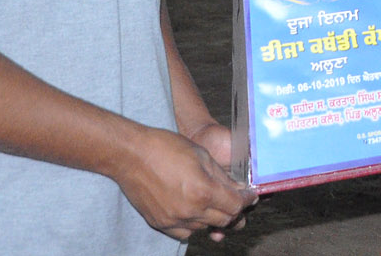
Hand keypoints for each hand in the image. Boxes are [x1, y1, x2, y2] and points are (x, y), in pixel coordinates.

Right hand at [113, 126, 255, 241]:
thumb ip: (222, 176)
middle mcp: (190, 210)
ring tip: (212, 202)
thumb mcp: (202, 155)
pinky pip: (184, 232)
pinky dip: (193, 224)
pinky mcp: (160, 223)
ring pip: (204, 227)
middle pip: (223, 220)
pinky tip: (193, 210)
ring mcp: (174, 220)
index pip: (235, 205)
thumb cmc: (165, 147)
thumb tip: (238, 188)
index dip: (246, 200)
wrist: (130, 155)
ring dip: (213, 217)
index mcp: (203, 191)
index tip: (250, 196)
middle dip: (234, 210)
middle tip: (236, 200)